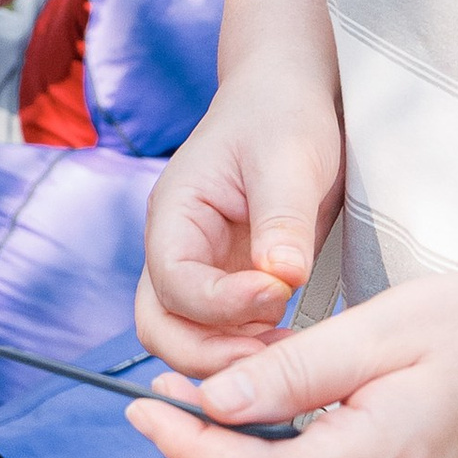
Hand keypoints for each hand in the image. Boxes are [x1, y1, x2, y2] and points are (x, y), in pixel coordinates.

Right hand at [137, 58, 346, 377]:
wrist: (288, 97)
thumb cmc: (282, 115)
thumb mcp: (289, 157)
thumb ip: (283, 219)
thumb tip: (280, 277)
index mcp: (175, 214)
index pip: (172, 283)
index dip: (220, 304)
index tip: (277, 295)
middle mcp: (177, 251)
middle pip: (160, 329)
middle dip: (211, 355)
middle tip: (276, 355)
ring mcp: (202, 273)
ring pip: (186, 342)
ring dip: (231, 359)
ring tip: (291, 352)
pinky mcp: (232, 288)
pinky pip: (225, 337)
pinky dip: (251, 353)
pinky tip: (297, 346)